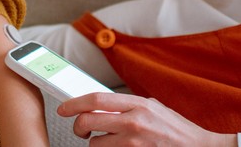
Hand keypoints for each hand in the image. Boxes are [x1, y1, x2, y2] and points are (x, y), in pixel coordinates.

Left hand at [57, 92, 236, 146]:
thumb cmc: (176, 129)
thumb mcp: (153, 107)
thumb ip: (128, 104)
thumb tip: (103, 104)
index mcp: (137, 104)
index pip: (95, 99)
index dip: (74, 103)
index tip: (64, 108)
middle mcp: (133, 122)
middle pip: (87, 121)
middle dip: (78, 127)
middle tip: (80, 130)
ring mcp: (133, 143)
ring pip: (95, 145)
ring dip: (96, 144)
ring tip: (108, 142)